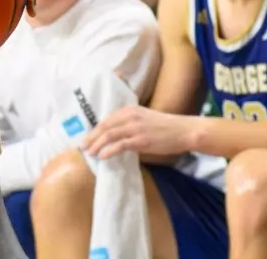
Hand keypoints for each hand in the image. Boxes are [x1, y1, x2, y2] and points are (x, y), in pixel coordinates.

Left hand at [82, 104, 199, 159]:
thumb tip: (114, 136)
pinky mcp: (141, 140)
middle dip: (91, 138)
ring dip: (97, 145)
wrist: (183, 130)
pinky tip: (102, 156)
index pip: (106, 120)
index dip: (94, 130)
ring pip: (109, 135)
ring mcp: (135, 128)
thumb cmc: (165, 127)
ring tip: (90, 153)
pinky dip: (108, 151)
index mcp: (129, 110)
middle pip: (104, 127)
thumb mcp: (144, 118)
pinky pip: (120, 145)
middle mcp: (129, 116)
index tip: (87, 138)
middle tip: (83, 147)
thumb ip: (129, 123)